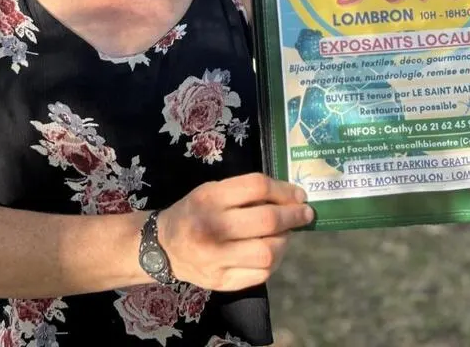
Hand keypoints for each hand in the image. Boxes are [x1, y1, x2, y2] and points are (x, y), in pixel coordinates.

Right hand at [156, 173, 313, 290]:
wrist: (163, 248)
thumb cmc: (194, 212)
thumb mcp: (211, 191)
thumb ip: (245, 192)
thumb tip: (290, 196)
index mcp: (209, 198)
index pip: (257, 187)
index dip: (285, 190)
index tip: (299, 195)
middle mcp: (212, 228)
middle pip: (267, 221)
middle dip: (294, 216)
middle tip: (305, 214)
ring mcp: (217, 259)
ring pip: (268, 251)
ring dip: (285, 241)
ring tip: (285, 234)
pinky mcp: (222, 282)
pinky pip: (262, 273)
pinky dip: (274, 261)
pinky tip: (272, 251)